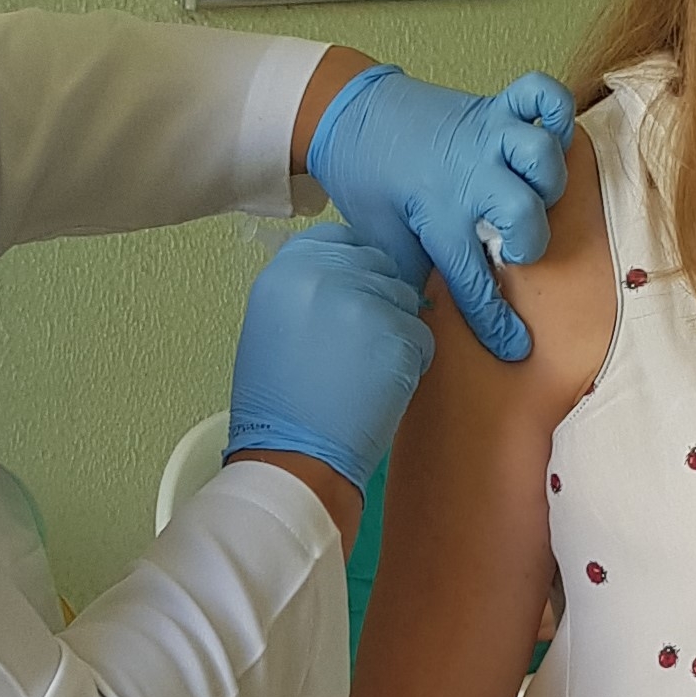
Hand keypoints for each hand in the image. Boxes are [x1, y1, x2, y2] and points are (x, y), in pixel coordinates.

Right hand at [227, 222, 435, 491]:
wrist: (293, 457)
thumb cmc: (280, 404)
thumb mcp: (273, 325)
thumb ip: (307, 288)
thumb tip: (346, 273)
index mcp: (285, 270)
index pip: (341, 239)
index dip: (354, 268)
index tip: (352, 296)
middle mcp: (321, 275)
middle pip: (378, 264)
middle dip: (378, 299)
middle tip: (360, 344)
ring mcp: (361, 302)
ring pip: (405, 298)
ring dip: (396, 330)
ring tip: (365, 368)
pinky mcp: (395, 334)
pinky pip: (422, 335)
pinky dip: (411, 362)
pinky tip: (380, 386)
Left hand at [301, 66, 572, 361]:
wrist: (352, 114)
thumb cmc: (368, 179)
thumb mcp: (379, 238)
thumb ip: (404, 279)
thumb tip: (419, 323)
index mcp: (437, 213)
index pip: (473, 280)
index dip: (496, 322)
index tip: (516, 347)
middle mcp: (468, 173)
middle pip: (523, 212)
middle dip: (529, 242)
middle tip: (511, 248)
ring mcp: (486, 134)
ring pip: (542, 153)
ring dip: (547, 179)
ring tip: (530, 193)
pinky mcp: (495, 106)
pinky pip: (543, 94)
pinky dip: (557, 109)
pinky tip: (550, 133)